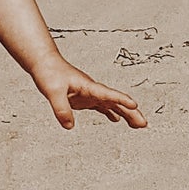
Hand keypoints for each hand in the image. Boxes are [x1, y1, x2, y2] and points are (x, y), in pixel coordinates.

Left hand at [32, 54, 147, 130]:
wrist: (44, 63)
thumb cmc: (49, 73)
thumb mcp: (52, 92)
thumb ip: (61, 108)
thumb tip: (69, 126)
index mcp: (89, 86)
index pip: (109, 94)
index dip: (122, 100)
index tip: (135, 105)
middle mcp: (93, 90)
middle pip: (116, 102)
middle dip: (131, 112)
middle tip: (144, 124)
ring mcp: (90, 93)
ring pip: (112, 104)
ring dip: (125, 114)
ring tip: (138, 125)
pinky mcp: (84, 97)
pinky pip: (102, 106)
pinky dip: (110, 113)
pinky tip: (115, 119)